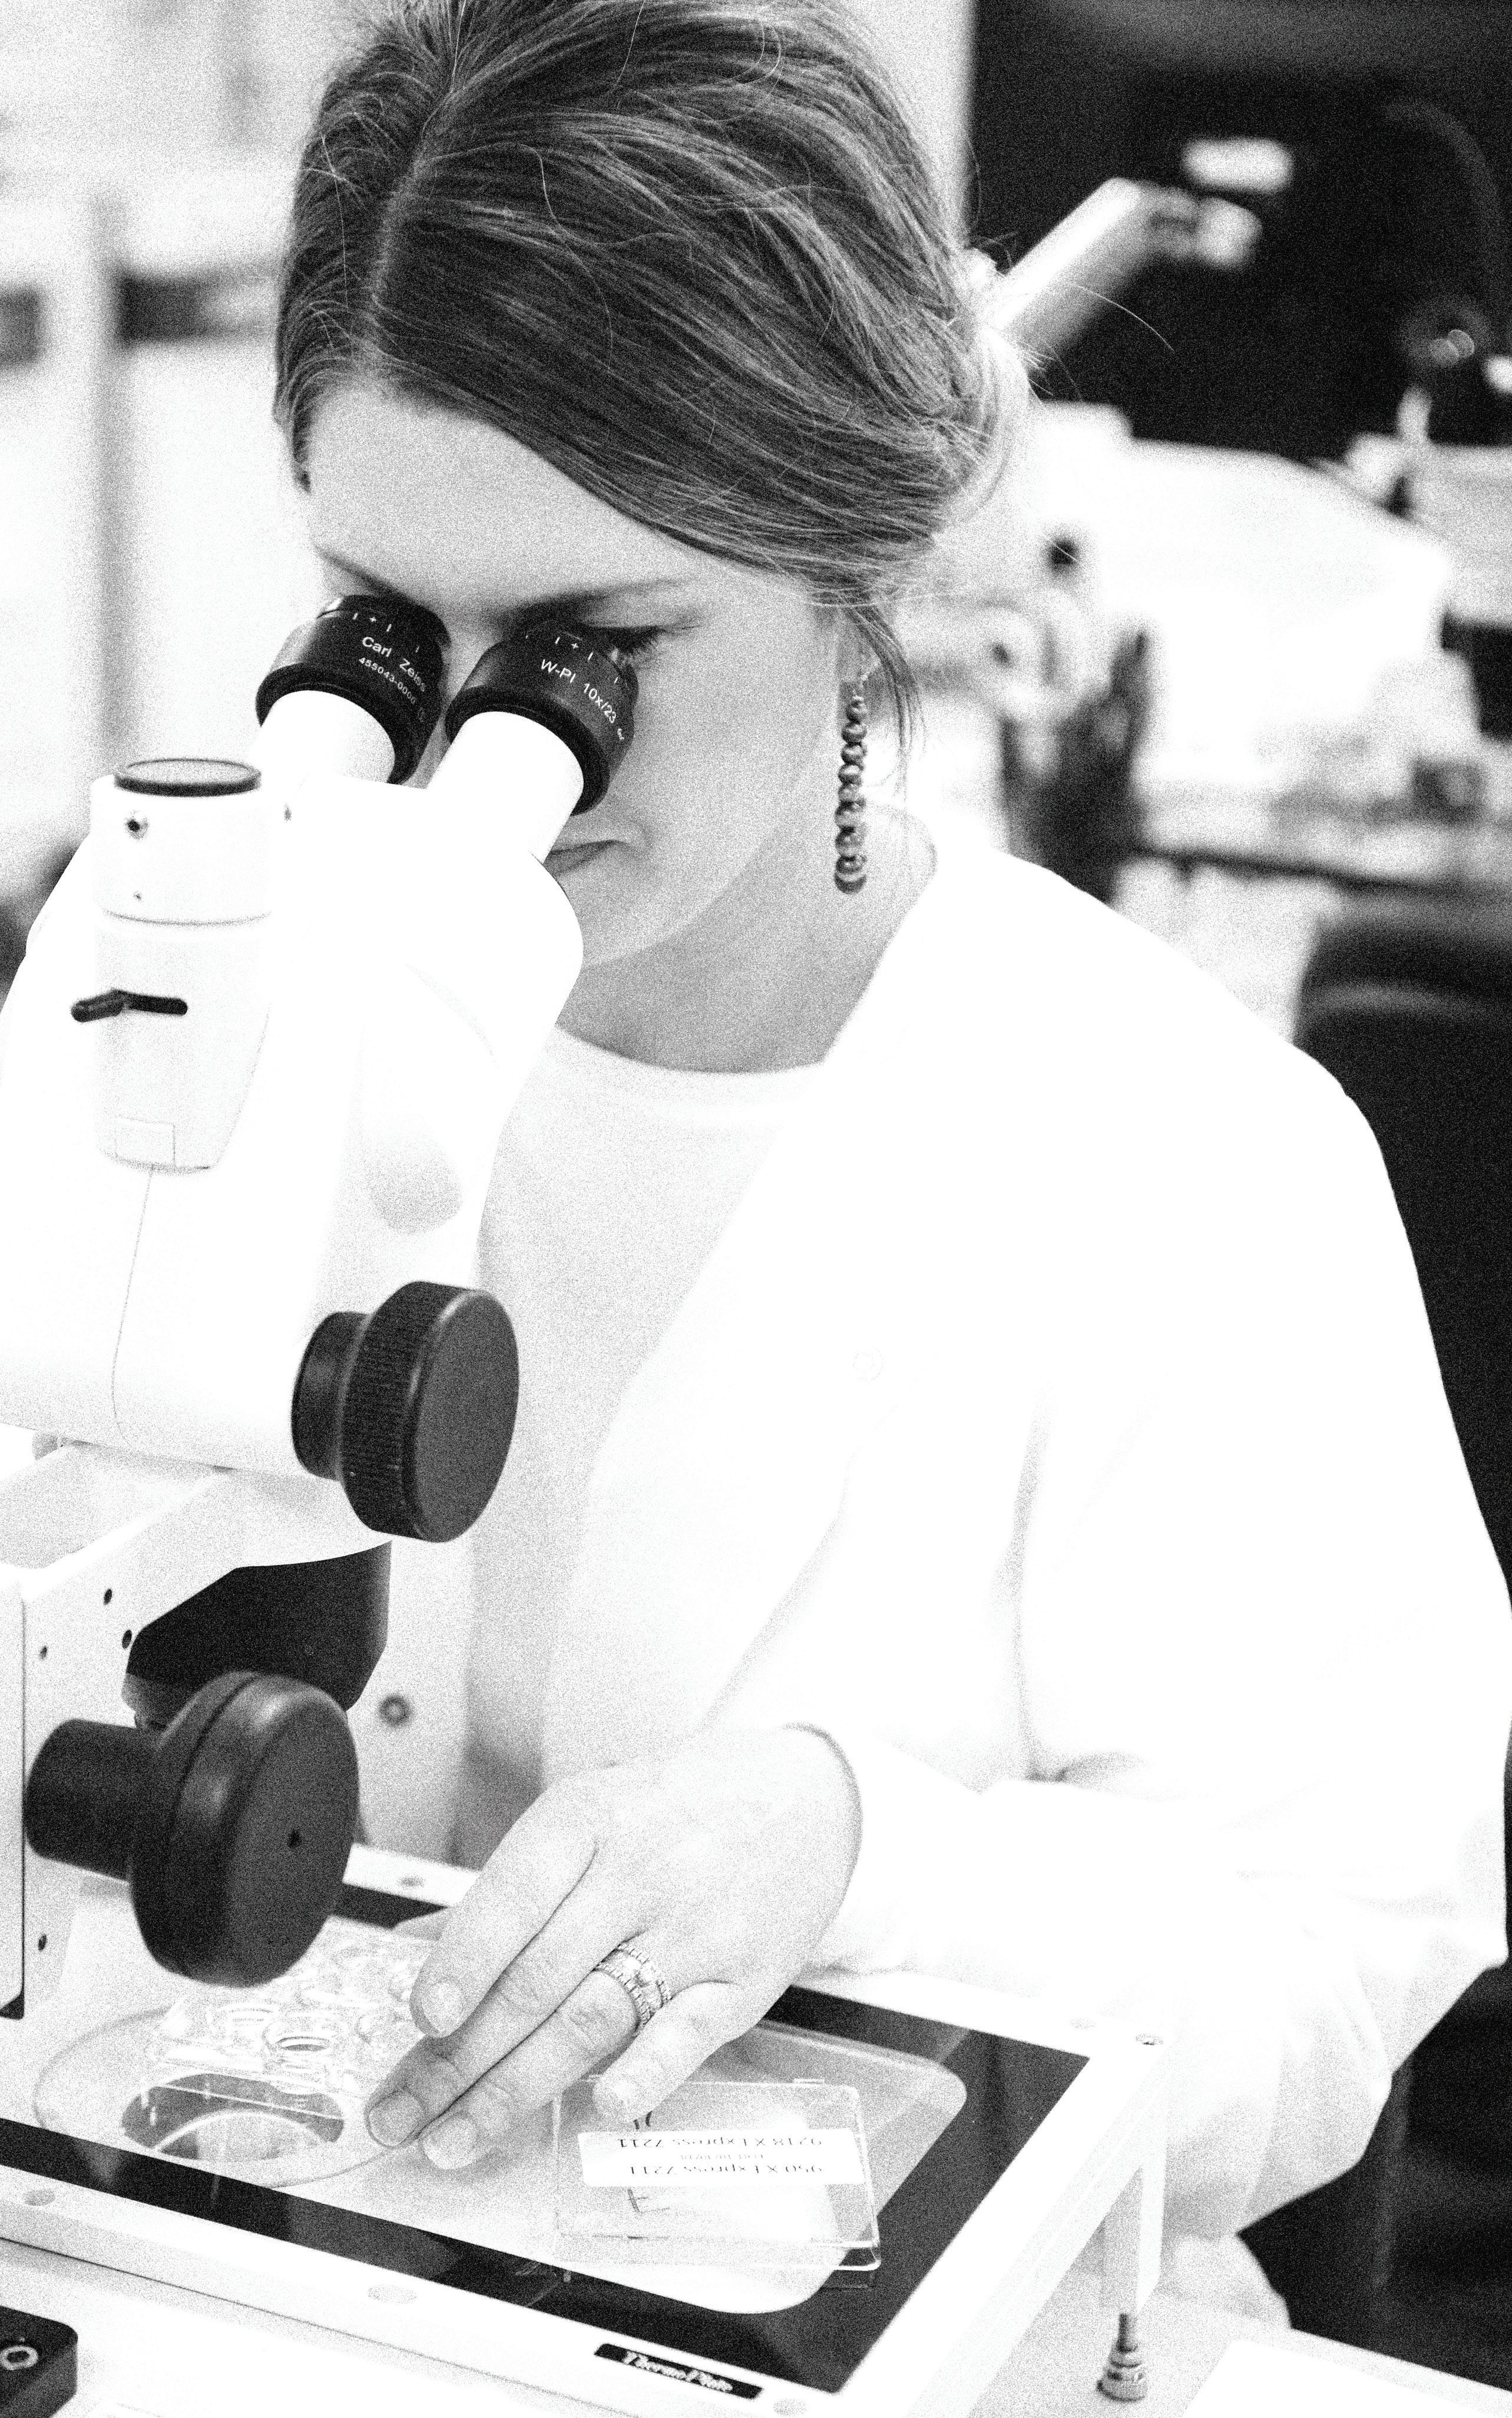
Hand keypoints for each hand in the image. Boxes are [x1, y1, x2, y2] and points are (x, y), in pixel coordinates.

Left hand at [364, 1725, 860, 2168]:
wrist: (804, 1796)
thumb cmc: (676, 1811)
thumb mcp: (589, 1817)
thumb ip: (510, 1890)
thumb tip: (416, 1946)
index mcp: (586, 1821)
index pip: (511, 1898)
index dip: (461, 1964)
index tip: (418, 2022)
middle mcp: (637, 1874)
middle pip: (536, 1979)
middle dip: (458, 2060)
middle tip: (400, 2116)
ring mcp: (693, 1931)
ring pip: (592, 2018)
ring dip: (515, 2089)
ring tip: (455, 2139)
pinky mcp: (742, 1982)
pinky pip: (686, 2033)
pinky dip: (643, 2073)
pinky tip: (600, 2109)